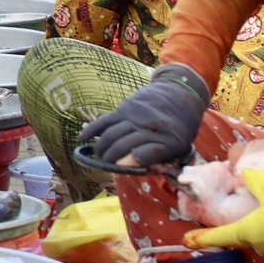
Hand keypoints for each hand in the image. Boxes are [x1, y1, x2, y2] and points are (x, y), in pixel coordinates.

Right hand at [78, 64, 212, 171]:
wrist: (181, 94)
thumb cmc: (180, 127)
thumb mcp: (179, 146)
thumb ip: (159, 158)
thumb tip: (132, 166)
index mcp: (169, 141)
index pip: (144, 155)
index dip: (129, 164)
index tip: (119, 168)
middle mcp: (151, 128)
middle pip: (122, 146)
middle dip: (109, 160)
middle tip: (104, 166)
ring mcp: (136, 117)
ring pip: (111, 135)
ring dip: (100, 149)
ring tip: (98, 157)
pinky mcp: (125, 108)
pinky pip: (105, 121)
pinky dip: (92, 130)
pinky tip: (83, 139)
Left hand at [184, 168, 263, 254]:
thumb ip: (255, 179)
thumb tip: (245, 174)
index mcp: (248, 232)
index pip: (219, 237)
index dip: (202, 238)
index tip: (186, 241)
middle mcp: (260, 243)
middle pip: (239, 235)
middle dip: (231, 228)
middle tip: (221, 219)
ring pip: (259, 233)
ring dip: (254, 223)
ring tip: (255, 210)